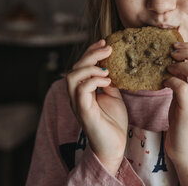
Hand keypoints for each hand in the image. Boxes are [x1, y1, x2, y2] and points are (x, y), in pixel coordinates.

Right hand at [66, 40, 127, 174]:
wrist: (115, 146)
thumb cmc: (113, 122)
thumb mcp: (113, 95)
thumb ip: (108, 81)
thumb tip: (109, 66)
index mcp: (82, 90)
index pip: (80, 65)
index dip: (90, 51)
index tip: (105, 42)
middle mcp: (76, 95)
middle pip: (75, 67)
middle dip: (91, 54)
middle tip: (108, 48)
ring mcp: (77, 103)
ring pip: (72, 77)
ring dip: (90, 67)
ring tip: (106, 68)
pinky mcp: (83, 111)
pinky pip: (81, 90)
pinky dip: (93, 81)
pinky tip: (107, 81)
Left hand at [164, 42, 187, 185]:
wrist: (187, 152)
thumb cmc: (184, 124)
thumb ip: (186, 82)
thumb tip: (176, 63)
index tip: (177, 47)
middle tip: (172, 51)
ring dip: (181, 65)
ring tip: (168, 66)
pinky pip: (182, 88)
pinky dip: (171, 81)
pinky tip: (163, 83)